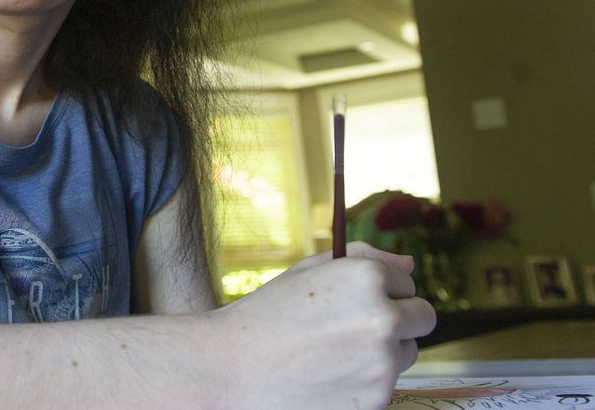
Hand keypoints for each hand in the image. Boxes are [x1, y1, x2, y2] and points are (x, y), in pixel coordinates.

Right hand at [205, 242, 436, 408]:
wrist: (231, 367)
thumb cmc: (267, 314)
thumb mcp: (308, 271)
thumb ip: (364, 259)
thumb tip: (410, 266)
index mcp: (366, 277)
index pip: (407, 282)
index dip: (381, 290)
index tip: (352, 300)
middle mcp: (383, 317)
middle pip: (423, 317)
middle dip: (398, 319)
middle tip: (355, 326)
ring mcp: (383, 363)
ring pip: (408, 353)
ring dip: (385, 351)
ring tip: (334, 351)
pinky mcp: (377, 399)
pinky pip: (387, 384)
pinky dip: (366, 381)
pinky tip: (328, 374)